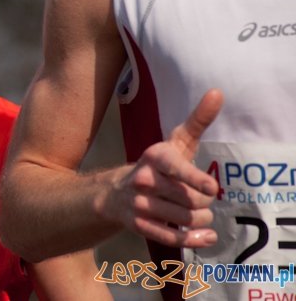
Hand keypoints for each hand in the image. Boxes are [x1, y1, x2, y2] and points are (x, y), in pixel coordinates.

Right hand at [103, 89, 222, 247]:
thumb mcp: (175, 142)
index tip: (210, 187)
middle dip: (204, 202)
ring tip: (200, 215)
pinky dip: (193, 240)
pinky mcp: (138, 225)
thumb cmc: (158, 164)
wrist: (115, 192)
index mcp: (154, 157)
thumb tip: (218, 92)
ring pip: (184, 219)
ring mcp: (139, 203)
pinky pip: (171, 238)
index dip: (194, 178)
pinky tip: (205, 236)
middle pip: (190, 199)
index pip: (176, 167)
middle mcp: (143, 179)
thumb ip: (198, 120)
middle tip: (202, 198)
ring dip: (201, 220)